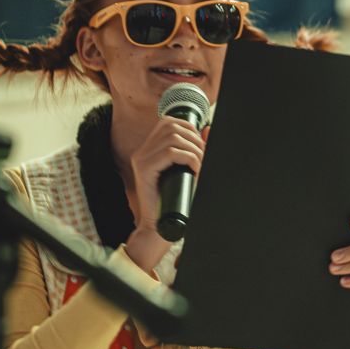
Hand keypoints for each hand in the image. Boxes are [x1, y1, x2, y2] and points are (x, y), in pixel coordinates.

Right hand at [125, 117, 205, 271]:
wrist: (161, 226)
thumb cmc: (176, 201)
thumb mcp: (188, 170)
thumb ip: (196, 149)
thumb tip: (208, 129)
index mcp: (149, 149)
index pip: (168, 122)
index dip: (189, 128)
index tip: (201, 146)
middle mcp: (142, 152)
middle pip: (172, 126)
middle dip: (194, 139)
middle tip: (203, 158)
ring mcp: (141, 160)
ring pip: (173, 138)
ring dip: (193, 149)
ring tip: (200, 165)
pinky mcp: (144, 170)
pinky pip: (171, 153)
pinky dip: (188, 158)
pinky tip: (194, 170)